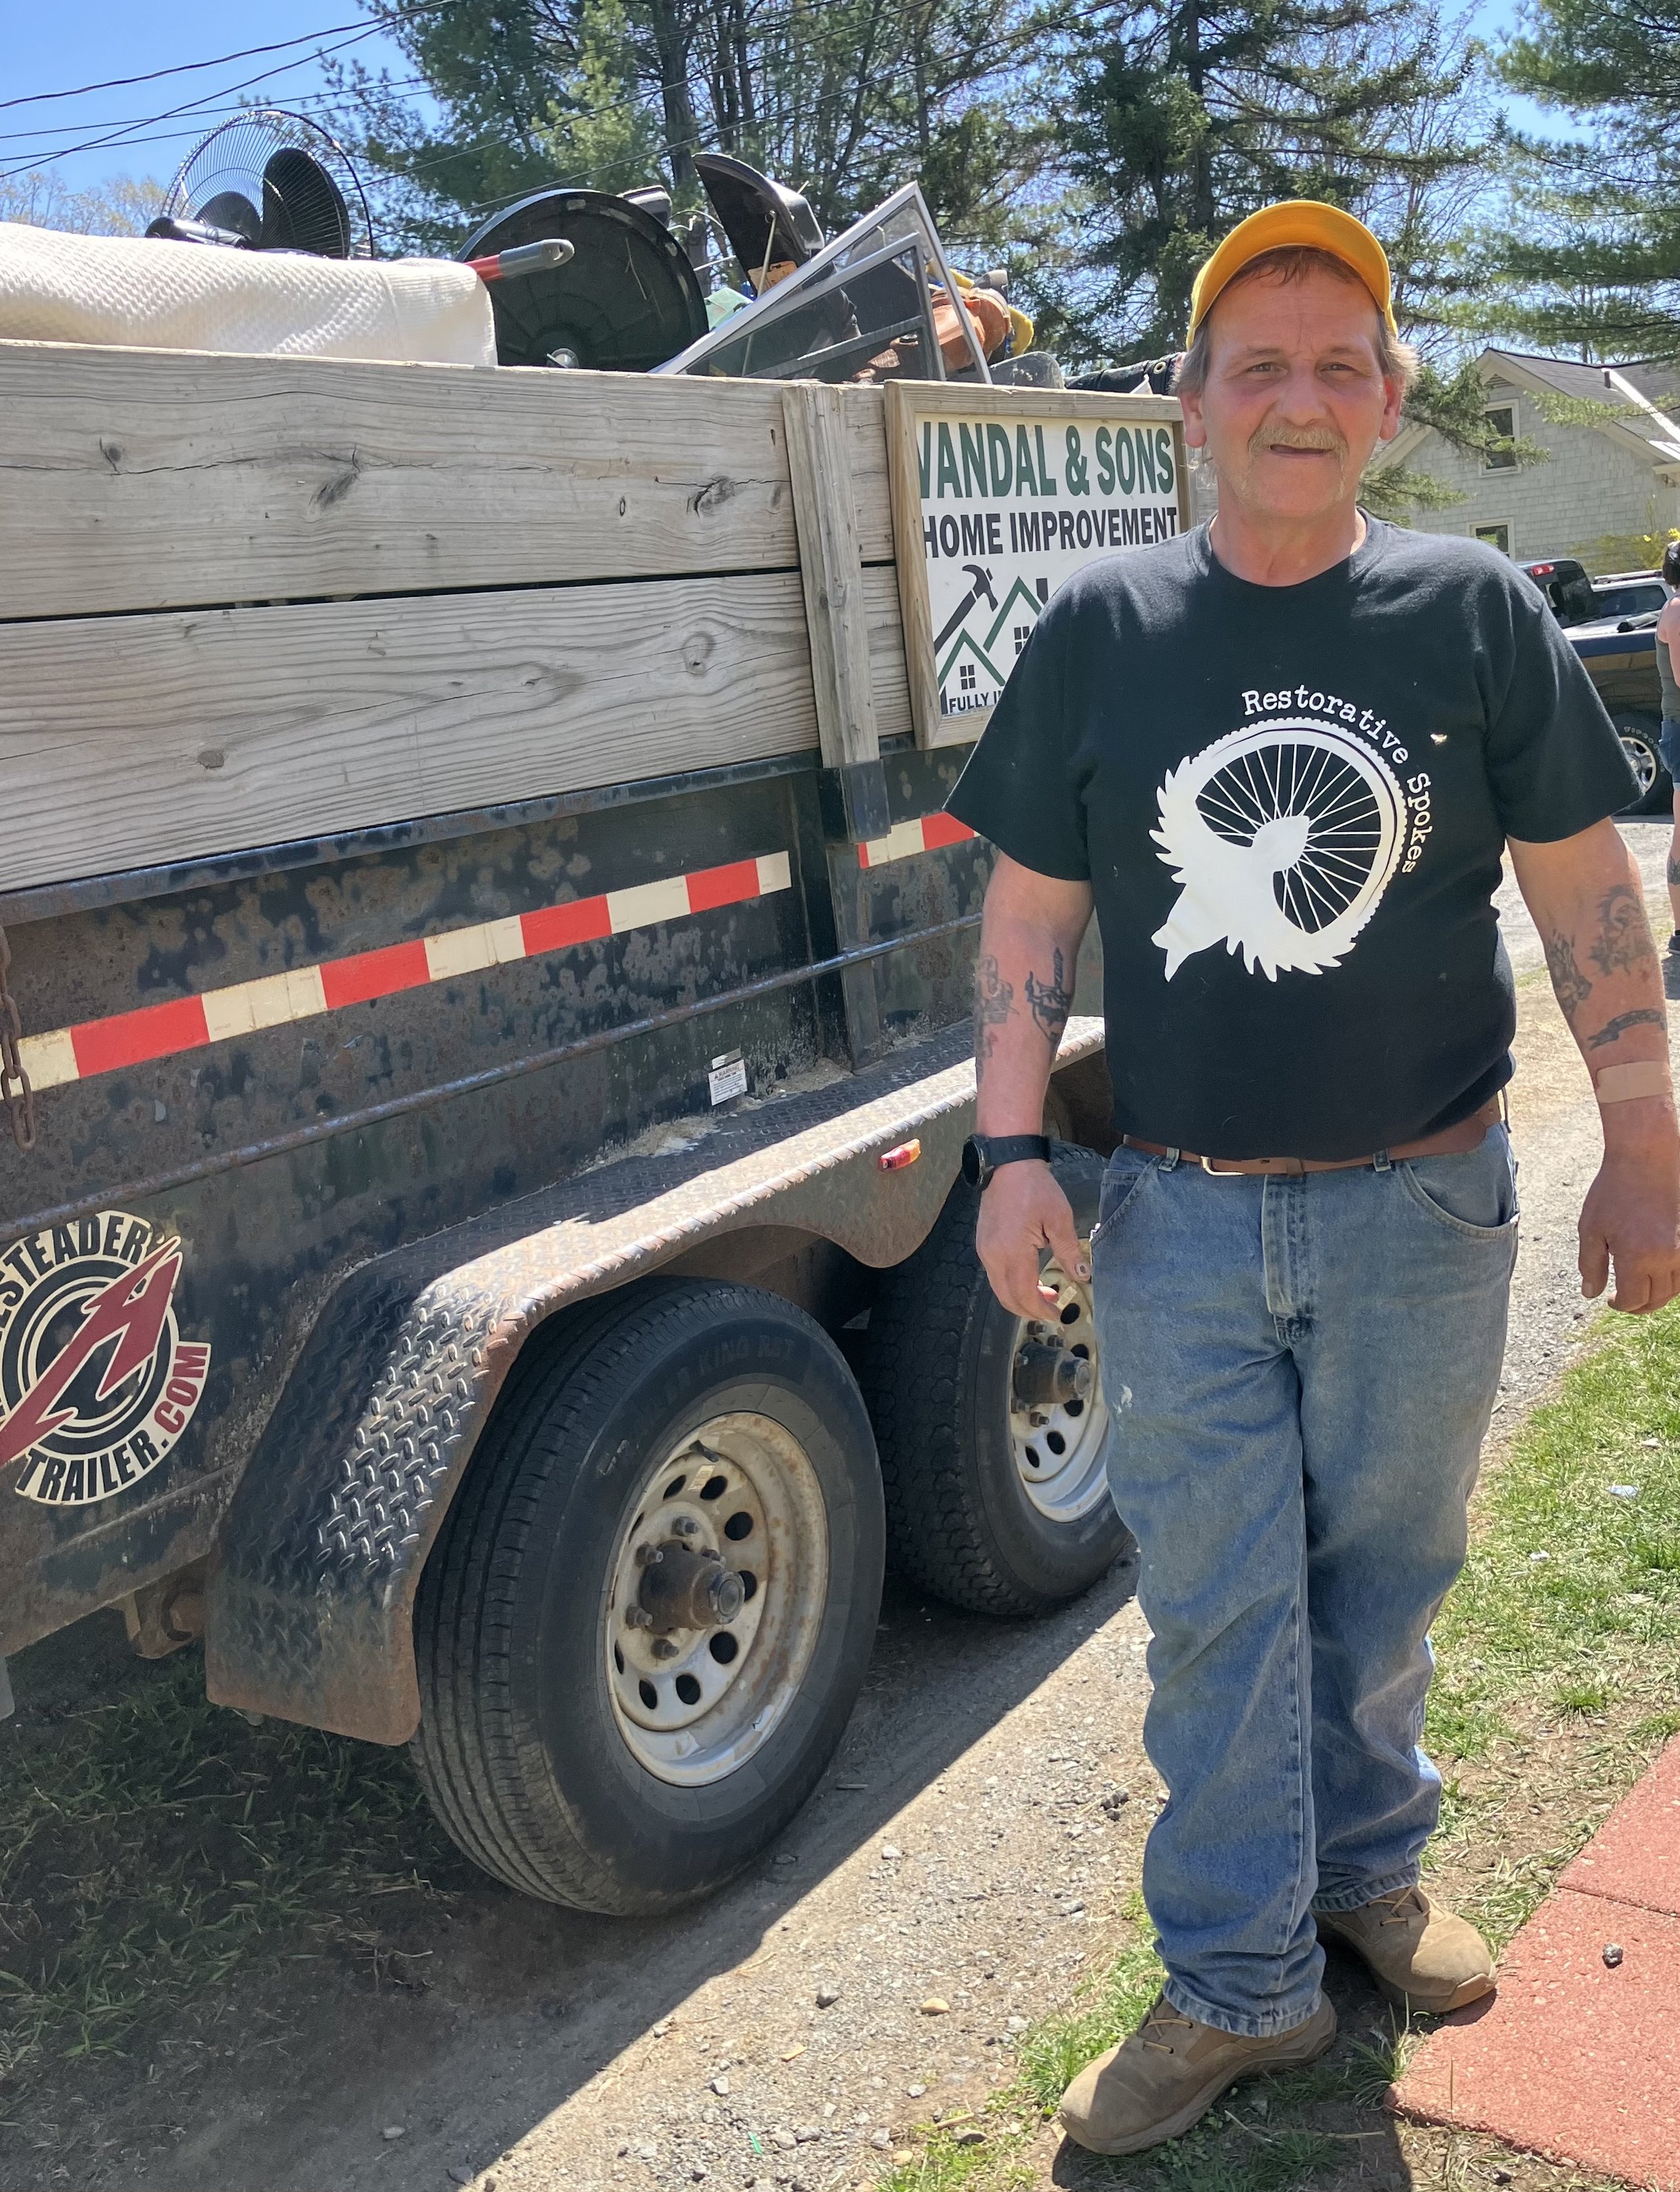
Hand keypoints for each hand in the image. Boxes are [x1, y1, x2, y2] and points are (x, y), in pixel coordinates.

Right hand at [975, 1161, 1089, 1318]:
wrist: (1008, 1165)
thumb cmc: (1035, 1189)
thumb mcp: (1059, 1219)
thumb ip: (1069, 1252)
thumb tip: (1083, 1276)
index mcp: (1013, 1252)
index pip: (1024, 1294)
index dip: (1040, 1310)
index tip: (1058, 1315)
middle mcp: (993, 1256)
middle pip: (1007, 1297)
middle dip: (1029, 1310)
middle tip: (1052, 1310)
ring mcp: (984, 1250)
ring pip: (999, 1288)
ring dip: (1020, 1297)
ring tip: (1045, 1293)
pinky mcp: (983, 1243)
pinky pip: (995, 1274)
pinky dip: (1011, 1283)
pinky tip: (1029, 1275)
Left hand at [1579, 1137, 1679, 1312]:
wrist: (1646, 1159)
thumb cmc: (1613, 1192)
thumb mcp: (1591, 1228)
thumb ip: (1591, 1265)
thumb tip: (1591, 1295)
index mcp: (1636, 1256)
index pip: (1632, 1299)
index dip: (1620, 1305)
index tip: (1610, 1300)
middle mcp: (1665, 1257)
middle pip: (1655, 1299)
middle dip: (1638, 1305)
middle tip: (1623, 1300)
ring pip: (1675, 1289)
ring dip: (1657, 1295)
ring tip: (1640, 1289)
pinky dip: (1673, 1281)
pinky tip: (1658, 1276)